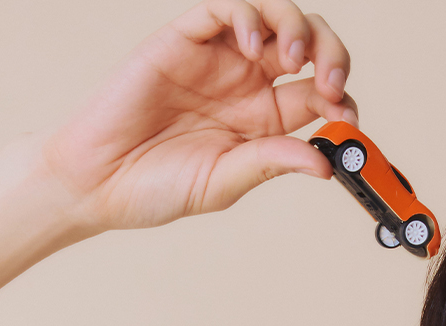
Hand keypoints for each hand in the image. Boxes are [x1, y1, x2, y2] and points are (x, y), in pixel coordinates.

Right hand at [39, 1, 356, 231]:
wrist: (97, 181)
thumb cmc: (155, 187)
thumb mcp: (224, 182)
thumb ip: (270, 163)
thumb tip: (325, 161)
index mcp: (263, 121)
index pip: (319, 96)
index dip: (341, 101)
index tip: (348, 121)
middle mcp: (246, 83)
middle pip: (308, 48)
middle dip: (332, 56)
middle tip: (332, 83)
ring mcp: (218, 56)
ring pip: (274, 17)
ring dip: (297, 28)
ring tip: (297, 57)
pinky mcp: (185, 37)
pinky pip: (225, 8)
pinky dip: (248, 15)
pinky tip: (255, 44)